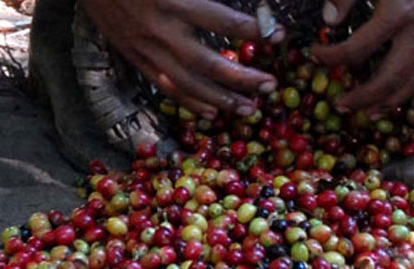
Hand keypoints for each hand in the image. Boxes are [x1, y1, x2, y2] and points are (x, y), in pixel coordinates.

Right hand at [79, 0, 285, 118]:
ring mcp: (145, 48)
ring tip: (249, 109)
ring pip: (188, 83)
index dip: (253, 29)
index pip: (223, 20)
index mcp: (173, 0)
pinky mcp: (135, 58)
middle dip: (242, 78)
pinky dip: (190, 103)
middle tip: (269, 85)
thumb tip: (238, 10)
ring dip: (222, 99)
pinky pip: (165, 87)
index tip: (278, 35)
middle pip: (208, 63)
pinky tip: (213, 112)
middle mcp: (160, 29)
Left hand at [312, 0, 413, 115]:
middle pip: (388, 78)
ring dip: (391, 102)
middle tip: (341, 106)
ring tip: (370, 114)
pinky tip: (400, 93)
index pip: (356, 50)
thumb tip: (330, 21)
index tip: (315, 55)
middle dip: (362, 97)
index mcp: (397, 10)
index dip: (331, 57)